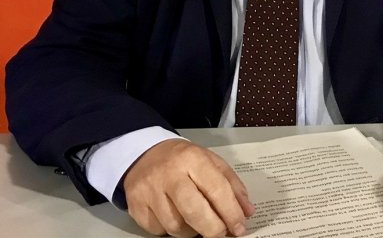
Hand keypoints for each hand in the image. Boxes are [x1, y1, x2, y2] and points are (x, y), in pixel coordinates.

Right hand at [123, 139, 254, 237]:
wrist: (144, 153)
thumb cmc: (183, 160)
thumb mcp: (211, 161)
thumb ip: (231, 185)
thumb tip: (246, 211)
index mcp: (192, 158)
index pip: (216, 189)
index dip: (231, 212)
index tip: (240, 227)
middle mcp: (169, 174)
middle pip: (194, 211)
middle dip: (213, 229)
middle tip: (222, 233)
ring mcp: (150, 191)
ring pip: (176, 227)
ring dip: (192, 231)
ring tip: (197, 220)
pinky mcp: (136, 206)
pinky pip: (159, 231)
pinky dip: (171, 230)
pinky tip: (177, 217)